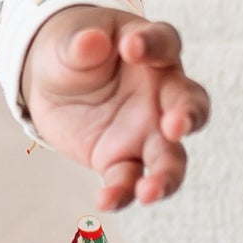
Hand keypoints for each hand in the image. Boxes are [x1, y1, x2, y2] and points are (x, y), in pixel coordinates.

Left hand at [18, 9, 209, 210]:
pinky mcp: (122, 159)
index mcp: (153, 51)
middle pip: (189, 105)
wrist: (54, 82)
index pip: (165, 43)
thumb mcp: (67, 42)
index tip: (131, 46)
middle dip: (188, 116)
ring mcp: (147, 131)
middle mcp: (161, 94)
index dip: (153, 44)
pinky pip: (129, 180)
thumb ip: (79, 43)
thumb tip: (91, 40)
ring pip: (171, 157)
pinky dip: (121, 193)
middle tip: (176, 125)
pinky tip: (105, 201)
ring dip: (166, 175)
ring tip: (150, 190)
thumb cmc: (73, 51)